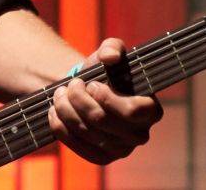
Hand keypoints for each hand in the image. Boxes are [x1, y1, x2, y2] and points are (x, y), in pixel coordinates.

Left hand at [46, 38, 162, 165]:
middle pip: (102, 120)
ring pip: (86, 132)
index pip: (132, 111)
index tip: (92, 84)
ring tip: (59, 94)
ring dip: (65, 109)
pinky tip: (55, 112)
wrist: (89, 92)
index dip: (106, 97)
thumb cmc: (105, 72)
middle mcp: (140, 135)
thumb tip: (110, 57)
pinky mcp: (101, 158)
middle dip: (78, 98)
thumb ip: (112, 47)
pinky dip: (60, 126)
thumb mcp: (109, 53)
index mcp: (151, 110)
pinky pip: (77, 146)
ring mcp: (121, 150)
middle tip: (70, 85)